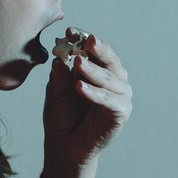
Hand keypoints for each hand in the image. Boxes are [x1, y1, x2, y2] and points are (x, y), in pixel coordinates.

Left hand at [42, 28, 130, 171]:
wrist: (65, 145)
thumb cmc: (62, 117)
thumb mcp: (55, 92)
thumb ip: (59, 76)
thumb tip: (59, 57)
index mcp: (96, 68)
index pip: (93, 49)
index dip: (83, 38)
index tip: (69, 31)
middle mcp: (111, 78)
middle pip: (109, 58)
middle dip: (98, 48)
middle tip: (87, 39)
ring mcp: (119, 94)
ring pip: (110, 77)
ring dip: (94, 70)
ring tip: (78, 63)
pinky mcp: (122, 112)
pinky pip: (110, 99)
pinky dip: (95, 93)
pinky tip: (80, 87)